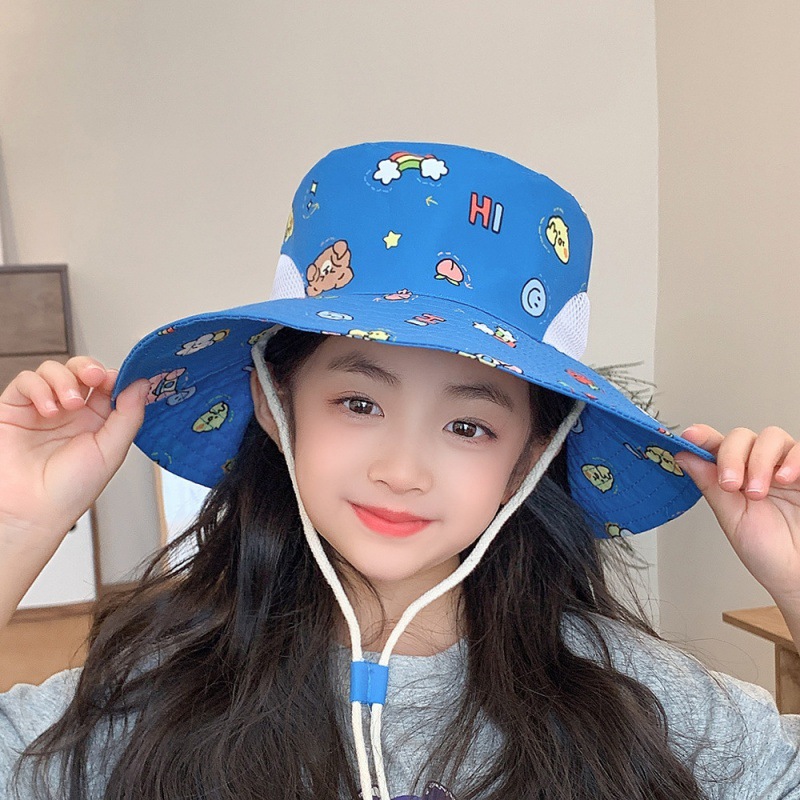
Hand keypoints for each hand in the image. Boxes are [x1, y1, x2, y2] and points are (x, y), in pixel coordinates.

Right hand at [0, 357, 149, 544]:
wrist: (31, 511)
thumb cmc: (69, 491)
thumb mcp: (112, 451)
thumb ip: (129, 415)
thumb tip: (142, 384)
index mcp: (99, 422)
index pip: (110, 385)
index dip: (116, 377)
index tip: (123, 379)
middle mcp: (72, 413)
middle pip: (83, 371)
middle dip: (90, 369)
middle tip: (95, 378)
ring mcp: (44, 409)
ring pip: (55, 370)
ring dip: (65, 380)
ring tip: (69, 405)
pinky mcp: (15, 408)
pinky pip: (27, 381)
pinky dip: (39, 388)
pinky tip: (48, 409)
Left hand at [676, 425, 799, 605]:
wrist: (798, 574)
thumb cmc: (769, 554)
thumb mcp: (732, 518)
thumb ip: (710, 484)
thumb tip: (684, 457)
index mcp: (736, 477)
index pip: (716, 446)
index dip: (701, 437)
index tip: (689, 437)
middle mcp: (760, 467)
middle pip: (741, 437)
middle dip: (730, 457)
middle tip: (730, 484)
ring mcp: (786, 467)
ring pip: (770, 437)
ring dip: (758, 461)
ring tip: (758, 492)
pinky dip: (791, 459)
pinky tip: (785, 479)